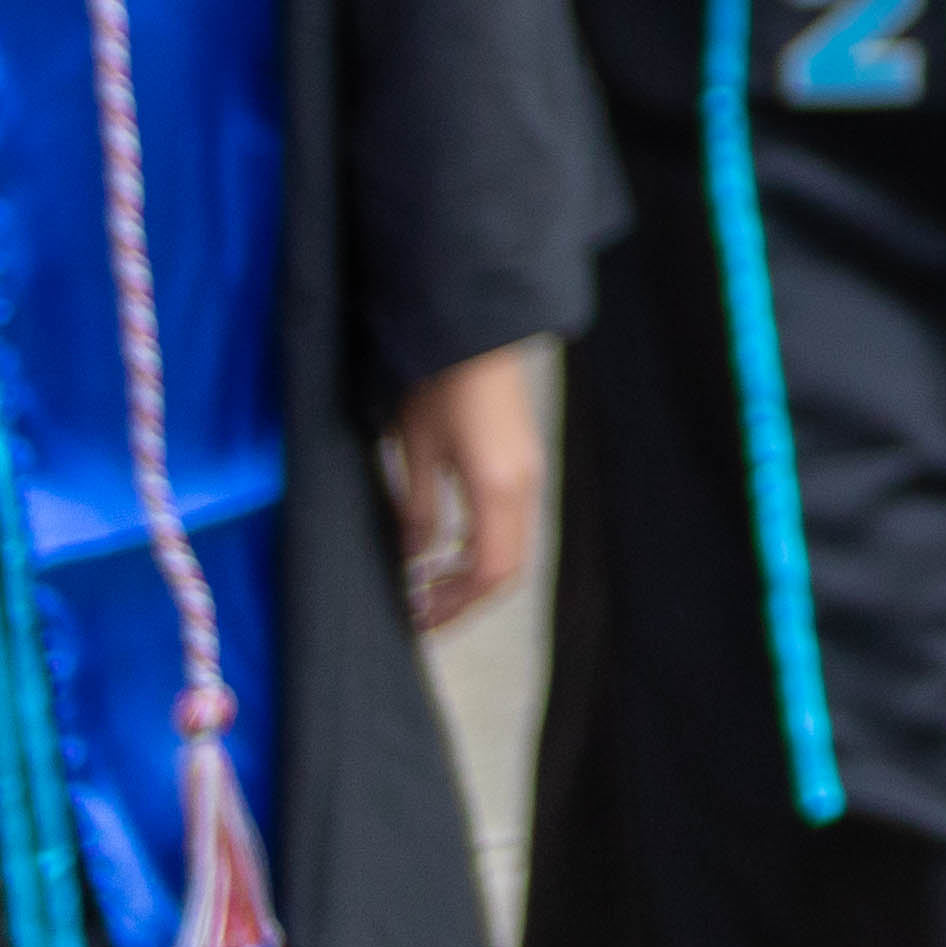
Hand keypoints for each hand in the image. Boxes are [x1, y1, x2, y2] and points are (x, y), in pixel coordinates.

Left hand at [379, 348, 546, 633]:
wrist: (479, 330)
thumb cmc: (443, 382)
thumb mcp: (416, 448)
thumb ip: (418, 511)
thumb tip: (414, 559)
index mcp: (497, 488)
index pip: (487, 572)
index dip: (452, 604)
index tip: (414, 616)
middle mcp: (524, 487)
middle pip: (507, 568)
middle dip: (463, 599)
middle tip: (418, 612)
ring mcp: (530, 475)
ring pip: (513, 550)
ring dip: (472, 576)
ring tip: (427, 585)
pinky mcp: (525, 463)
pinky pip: (512, 525)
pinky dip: (482, 550)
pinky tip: (447, 549)